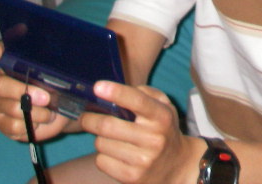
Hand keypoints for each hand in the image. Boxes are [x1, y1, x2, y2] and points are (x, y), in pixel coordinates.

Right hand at [0, 41, 72, 142]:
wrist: (57, 114)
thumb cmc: (55, 89)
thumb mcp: (59, 75)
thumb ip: (55, 67)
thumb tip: (68, 62)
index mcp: (12, 63)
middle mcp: (0, 82)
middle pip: (1, 85)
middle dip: (25, 92)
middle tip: (46, 98)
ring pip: (11, 108)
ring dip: (35, 114)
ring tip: (48, 114)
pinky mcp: (0, 122)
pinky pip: (12, 126)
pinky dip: (29, 126)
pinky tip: (37, 123)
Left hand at [80, 80, 202, 183]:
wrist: (176, 165)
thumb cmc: (163, 128)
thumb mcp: (163, 106)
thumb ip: (144, 92)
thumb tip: (115, 91)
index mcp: (162, 116)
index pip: (138, 101)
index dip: (116, 92)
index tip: (97, 87)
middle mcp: (155, 139)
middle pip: (108, 125)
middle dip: (89, 119)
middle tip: (85, 116)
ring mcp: (144, 161)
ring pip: (102, 143)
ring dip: (99, 138)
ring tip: (109, 137)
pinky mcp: (132, 177)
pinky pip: (101, 161)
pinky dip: (102, 155)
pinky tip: (114, 153)